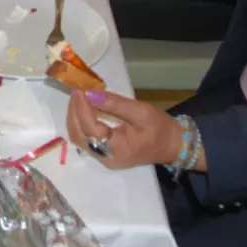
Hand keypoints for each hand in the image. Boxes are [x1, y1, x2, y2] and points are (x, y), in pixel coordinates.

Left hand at [67, 88, 186, 170]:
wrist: (173, 145)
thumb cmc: (160, 129)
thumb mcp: (141, 112)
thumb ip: (115, 104)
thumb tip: (90, 93)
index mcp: (117, 149)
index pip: (90, 129)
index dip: (81, 108)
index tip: (80, 89)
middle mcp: (106, 157)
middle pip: (78, 135)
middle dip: (74, 111)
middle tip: (77, 90)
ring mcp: (103, 157)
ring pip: (78, 137)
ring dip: (74, 116)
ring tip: (79, 97)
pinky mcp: (103, 153)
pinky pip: (84, 138)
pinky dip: (80, 122)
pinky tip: (84, 107)